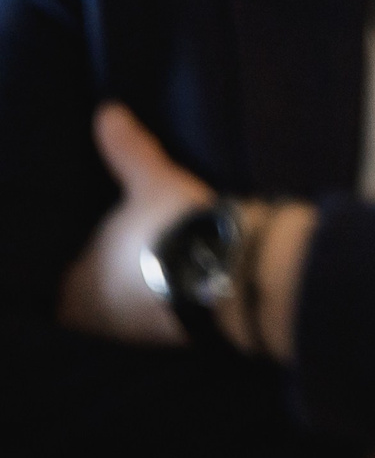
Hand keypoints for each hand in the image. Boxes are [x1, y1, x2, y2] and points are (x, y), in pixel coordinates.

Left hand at [57, 104, 211, 346]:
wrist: (223, 269)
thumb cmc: (171, 227)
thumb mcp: (152, 181)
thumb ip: (129, 152)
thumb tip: (106, 112)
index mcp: (77, 278)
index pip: (67, 277)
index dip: (81, 266)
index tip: (91, 257)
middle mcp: (94, 312)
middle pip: (90, 303)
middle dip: (104, 289)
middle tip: (124, 271)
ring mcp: (128, 335)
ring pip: (120, 322)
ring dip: (132, 309)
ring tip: (151, 289)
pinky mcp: (166, 344)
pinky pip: (152, 334)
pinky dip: (160, 322)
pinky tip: (174, 308)